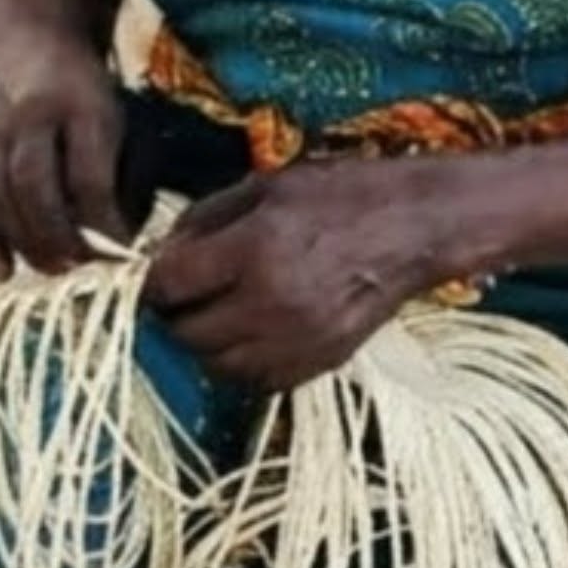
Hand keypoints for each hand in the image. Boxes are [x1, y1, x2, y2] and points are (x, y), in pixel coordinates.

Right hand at [0, 53, 129, 278]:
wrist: (42, 54)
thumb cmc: (96, 108)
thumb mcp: (128, 129)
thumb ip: (128, 184)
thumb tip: (119, 247)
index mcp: (84, 107)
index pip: (87, 172)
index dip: (102, 220)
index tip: (119, 252)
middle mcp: (33, 116)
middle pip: (31, 180)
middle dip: (53, 233)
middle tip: (76, 267)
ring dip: (19, 240)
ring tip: (49, 269)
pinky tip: (1, 269)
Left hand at [142, 157, 446, 390]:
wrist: (417, 226)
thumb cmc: (343, 194)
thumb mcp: (267, 185)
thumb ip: (206, 218)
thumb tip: (162, 252)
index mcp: (255, 248)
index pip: (168, 285)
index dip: (150, 280)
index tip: (155, 274)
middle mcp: (272, 302)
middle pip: (185, 332)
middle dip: (173, 314)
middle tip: (182, 295)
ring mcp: (298, 340)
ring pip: (216, 366)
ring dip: (204, 343)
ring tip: (215, 314)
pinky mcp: (320, 363)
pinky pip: (257, 382)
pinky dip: (242, 364)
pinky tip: (250, 333)